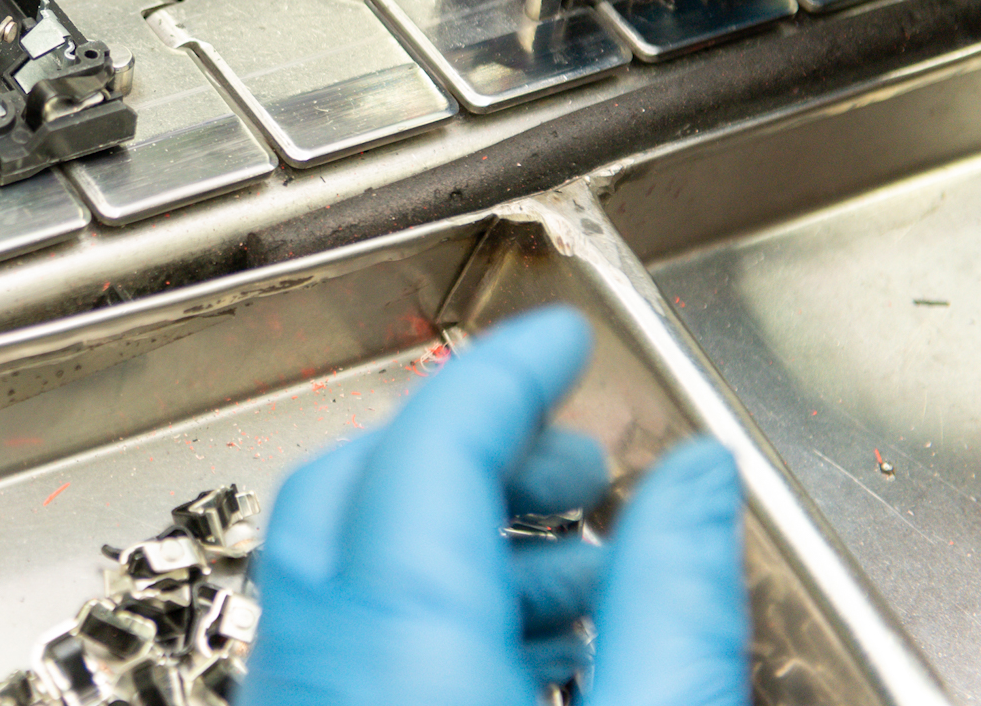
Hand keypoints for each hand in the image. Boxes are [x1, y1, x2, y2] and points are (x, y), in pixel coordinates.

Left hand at [239, 307, 747, 705]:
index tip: (559, 338)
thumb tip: (697, 479)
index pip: (424, 449)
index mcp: (396, 657)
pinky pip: (337, 642)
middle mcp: (313, 675)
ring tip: (580, 558)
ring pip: (336, 567)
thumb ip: (675, 604)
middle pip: (355, 490)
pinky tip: (532, 643)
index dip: (500, 373)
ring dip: (451, 532)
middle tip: (575, 452)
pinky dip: (420, 606)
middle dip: (468, 445)